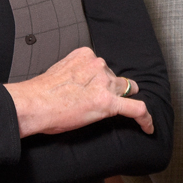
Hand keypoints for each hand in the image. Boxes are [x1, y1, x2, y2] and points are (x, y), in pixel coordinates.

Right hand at [4, 47, 151, 137]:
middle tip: (96, 102)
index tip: (98, 87)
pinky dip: (145, 119)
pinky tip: (148, 128)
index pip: (102, 65)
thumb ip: (74, 72)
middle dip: (110, 89)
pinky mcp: (109, 103)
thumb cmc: (40, 92)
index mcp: (85, 55)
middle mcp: (98, 65)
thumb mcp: (59, 70)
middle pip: (114, 77)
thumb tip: (78, 85)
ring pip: (124, 90)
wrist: (33, 103)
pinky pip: (136, 109)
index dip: (101, 78)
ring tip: (105, 112)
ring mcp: (105, 83)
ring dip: (118, 100)